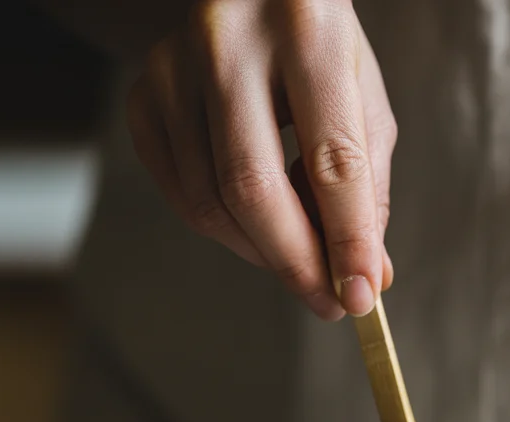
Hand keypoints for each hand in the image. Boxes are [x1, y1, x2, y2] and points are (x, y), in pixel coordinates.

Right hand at [125, 0, 395, 319]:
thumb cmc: (316, 46)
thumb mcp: (361, 97)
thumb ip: (367, 185)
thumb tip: (366, 274)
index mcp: (307, 31)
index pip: (331, 158)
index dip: (347, 239)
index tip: (361, 294)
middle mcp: (229, 42)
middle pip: (253, 188)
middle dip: (295, 262)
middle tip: (326, 301)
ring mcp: (173, 66)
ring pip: (208, 201)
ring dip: (260, 250)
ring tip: (299, 255)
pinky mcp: (142, 93)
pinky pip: (178, 192)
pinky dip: (222, 227)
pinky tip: (254, 223)